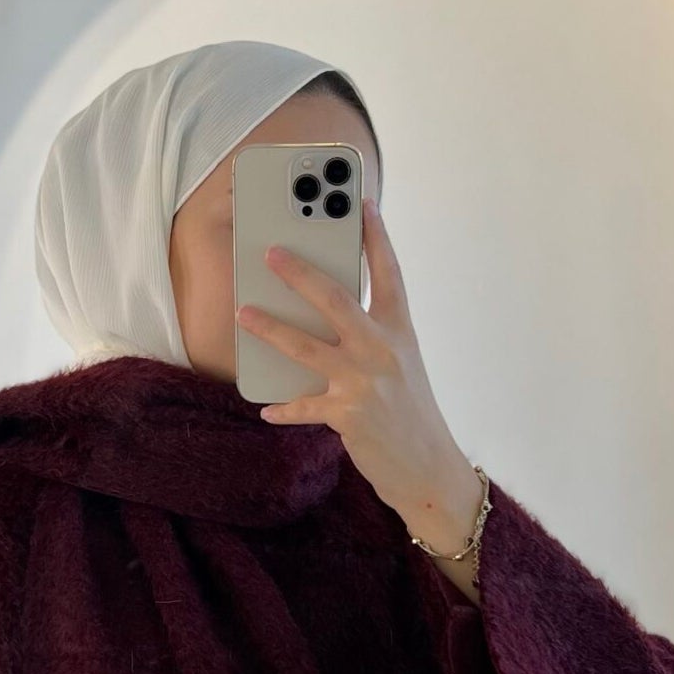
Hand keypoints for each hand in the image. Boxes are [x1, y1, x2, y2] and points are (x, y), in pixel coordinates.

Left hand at [235, 198, 485, 592]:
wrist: (430, 469)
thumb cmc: (412, 415)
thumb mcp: (401, 367)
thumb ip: (372, 338)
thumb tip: (324, 318)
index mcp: (401, 332)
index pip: (389, 274)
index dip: (376, 238)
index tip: (362, 203)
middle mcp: (383, 350)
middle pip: (336, 299)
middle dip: (299, 273)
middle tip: (270, 252)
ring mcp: (364, 381)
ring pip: (306, 346)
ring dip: (270, 328)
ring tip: (243, 313)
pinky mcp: (347, 414)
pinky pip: (303, 406)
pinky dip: (283, 408)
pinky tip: (265, 408)